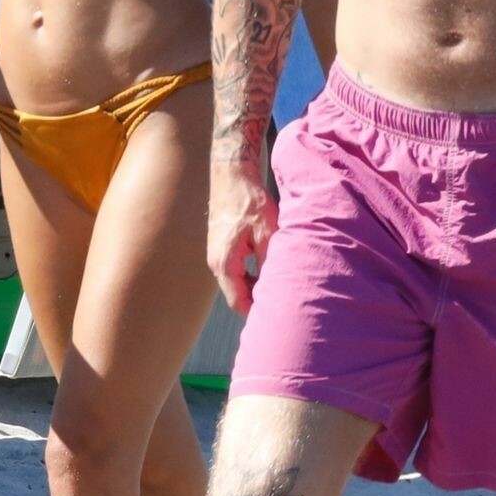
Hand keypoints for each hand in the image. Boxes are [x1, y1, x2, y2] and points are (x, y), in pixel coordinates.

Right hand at [208, 156, 277, 314]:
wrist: (232, 174)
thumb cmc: (249, 200)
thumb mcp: (267, 231)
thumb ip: (270, 260)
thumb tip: (278, 284)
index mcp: (225, 262)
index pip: (238, 301)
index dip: (255, 314)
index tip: (273, 321)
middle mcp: (216, 262)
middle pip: (236, 295)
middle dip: (255, 305)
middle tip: (279, 313)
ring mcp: (217, 253)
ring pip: (236, 283)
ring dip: (253, 290)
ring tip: (277, 295)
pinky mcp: (222, 245)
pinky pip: (235, 271)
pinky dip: (250, 277)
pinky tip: (268, 274)